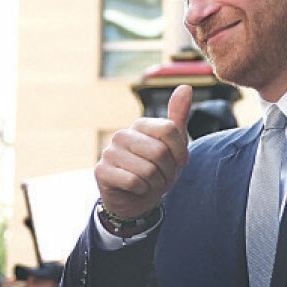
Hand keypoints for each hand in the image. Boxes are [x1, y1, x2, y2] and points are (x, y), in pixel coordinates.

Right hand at [95, 85, 192, 219]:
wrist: (136, 200)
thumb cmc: (157, 170)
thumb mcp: (173, 146)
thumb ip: (178, 117)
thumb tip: (186, 87)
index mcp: (140, 125)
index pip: (170, 129)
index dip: (180, 152)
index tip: (179, 162)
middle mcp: (122, 134)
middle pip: (160, 152)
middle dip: (167, 171)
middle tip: (161, 176)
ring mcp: (109, 151)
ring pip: (147, 170)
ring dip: (155, 184)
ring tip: (149, 183)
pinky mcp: (101, 171)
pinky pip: (133, 182)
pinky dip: (141, 191)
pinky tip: (136, 190)